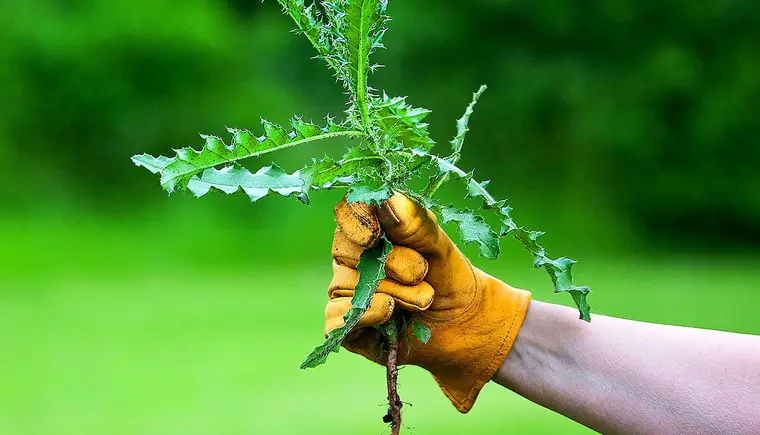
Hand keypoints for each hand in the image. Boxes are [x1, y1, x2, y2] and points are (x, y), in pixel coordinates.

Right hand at [326, 193, 530, 412]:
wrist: (465, 325)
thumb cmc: (450, 277)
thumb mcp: (439, 246)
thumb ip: (415, 224)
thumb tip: (385, 200)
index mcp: (371, 228)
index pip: (347, 213)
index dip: (355, 221)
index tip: (374, 236)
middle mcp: (352, 258)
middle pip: (346, 250)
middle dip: (390, 263)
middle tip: (422, 273)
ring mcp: (346, 292)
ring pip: (345, 286)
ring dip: (392, 293)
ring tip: (424, 300)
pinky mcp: (347, 326)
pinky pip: (336, 319)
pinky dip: (366, 315)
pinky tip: (390, 315)